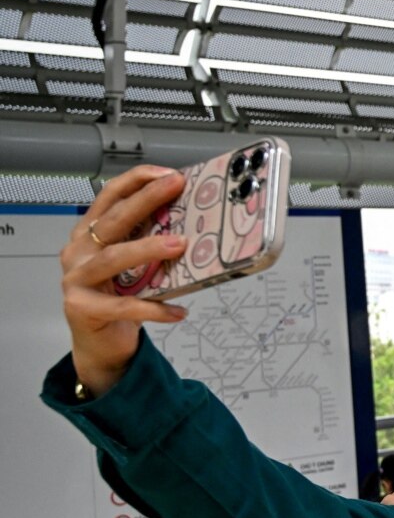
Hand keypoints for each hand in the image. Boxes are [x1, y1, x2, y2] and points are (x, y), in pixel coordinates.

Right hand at [61, 166, 190, 392]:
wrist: (100, 343)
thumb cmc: (119, 296)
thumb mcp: (135, 264)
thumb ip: (150, 241)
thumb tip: (193, 223)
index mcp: (89, 234)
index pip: (109, 197)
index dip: (137, 181)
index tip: (168, 173)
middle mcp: (78, 252)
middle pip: (112, 221)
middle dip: (145, 200)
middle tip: (175, 187)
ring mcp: (76, 280)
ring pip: (112, 259)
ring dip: (147, 248)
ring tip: (180, 245)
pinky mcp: (82, 308)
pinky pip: (123, 306)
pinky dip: (154, 309)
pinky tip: (178, 312)